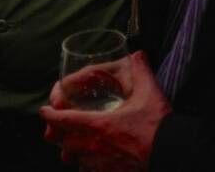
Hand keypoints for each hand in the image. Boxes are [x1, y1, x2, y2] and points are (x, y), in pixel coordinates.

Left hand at [41, 50, 170, 170]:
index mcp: (98, 125)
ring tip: (72, 143)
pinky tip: (92, 158)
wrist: (171, 152)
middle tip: (56, 126)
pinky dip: (85, 162)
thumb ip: (141, 70)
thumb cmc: (158, 125)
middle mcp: (94, 146)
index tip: (44, 111)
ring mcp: (100, 162)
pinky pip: (89, 169)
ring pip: (74, 158)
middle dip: (57, 133)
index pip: (64, 120)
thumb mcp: (149, 92)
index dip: (50, 115)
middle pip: (64, 142)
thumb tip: (138, 53)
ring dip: (70, 149)